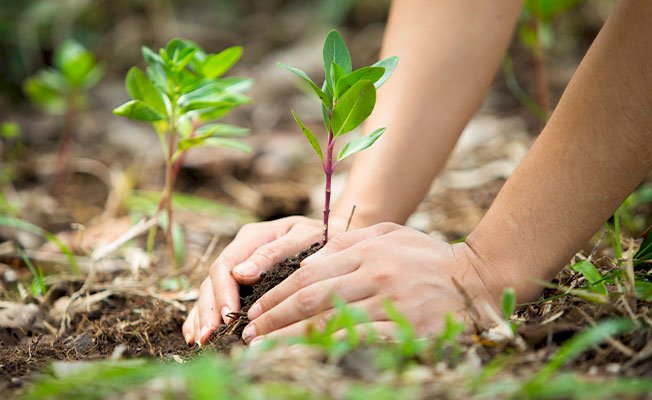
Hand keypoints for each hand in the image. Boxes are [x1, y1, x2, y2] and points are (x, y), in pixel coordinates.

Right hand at [182, 215, 346, 345]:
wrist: (335, 239)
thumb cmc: (323, 238)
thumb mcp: (304, 238)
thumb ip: (273, 253)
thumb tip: (240, 274)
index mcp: (252, 237)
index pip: (225, 265)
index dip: (223, 292)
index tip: (228, 316)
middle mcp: (240, 251)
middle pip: (212, 281)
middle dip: (208, 310)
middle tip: (209, 336)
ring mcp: (238, 267)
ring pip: (209, 292)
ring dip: (202, 317)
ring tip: (200, 341)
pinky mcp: (241, 282)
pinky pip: (215, 299)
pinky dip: (203, 316)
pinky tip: (195, 336)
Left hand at [240, 223, 503, 344]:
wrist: (479, 278)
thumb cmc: (429, 257)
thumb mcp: (390, 234)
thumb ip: (350, 243)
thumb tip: (309, 258)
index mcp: (367, 249)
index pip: (309, 273)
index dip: (277, 294)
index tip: (255, 310)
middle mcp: (375, 272)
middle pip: (311, 298)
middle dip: (273, 318)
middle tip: (249, 334)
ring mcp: (391, 300)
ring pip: (329, 322)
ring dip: (290, 339)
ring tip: (264, 350)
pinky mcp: (407, 327)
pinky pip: (359, 341)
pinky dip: (328, 350)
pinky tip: (308, 359)